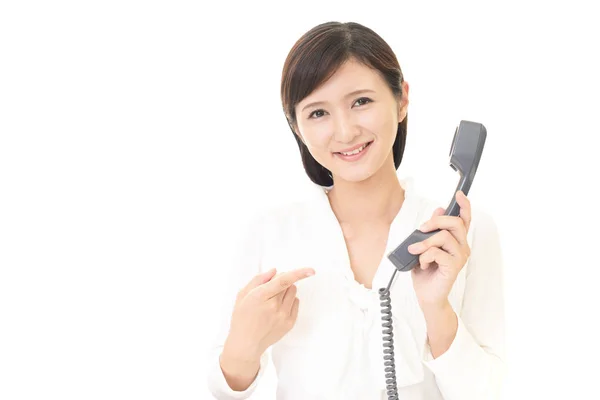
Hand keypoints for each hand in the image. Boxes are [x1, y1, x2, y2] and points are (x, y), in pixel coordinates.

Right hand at [222, 267, 314, 362]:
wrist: (246, 344)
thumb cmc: (242, 318)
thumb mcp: (243, 295)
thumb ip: (258, 280)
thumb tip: (274, 271)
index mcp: (260, 296)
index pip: (283, 281)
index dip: (298, 274)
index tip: (311, 270)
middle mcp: (274, 306)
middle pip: (288, 284)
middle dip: (281, 282)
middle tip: (270, 290)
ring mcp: (283, 316)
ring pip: (293, 292)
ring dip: (286, 291)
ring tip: (273, 300)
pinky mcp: (289, 323)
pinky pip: (296, 303)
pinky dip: (289, 301)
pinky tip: (277, 309)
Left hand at [408, 191, 471, 309]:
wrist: (426, 294)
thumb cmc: (426, 271)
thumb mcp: (424, 246)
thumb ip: (431, 230)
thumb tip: (438, 210)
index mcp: (456, 240)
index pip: (464, 219)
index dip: (464, 205)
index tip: (458, 194)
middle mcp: (461, 247)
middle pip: (455, 223)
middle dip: (436, 221)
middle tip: (421, 228)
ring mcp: (459, 257)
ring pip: (444, 237)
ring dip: (425, 242)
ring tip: (415, 251)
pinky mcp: (453, 267)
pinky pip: (437, 252)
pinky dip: (425, 256)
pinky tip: (423, 264)